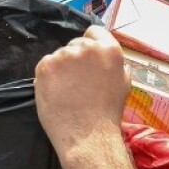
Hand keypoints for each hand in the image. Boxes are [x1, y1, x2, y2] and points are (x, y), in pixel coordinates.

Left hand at [34, 26, 129, 158]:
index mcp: (109, 49)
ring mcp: (63, 55)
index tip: (89, 61)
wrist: (87, 136)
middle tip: (78, 81)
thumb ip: (114, 63)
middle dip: (77, 58)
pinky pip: (46, 65)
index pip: (95, 32)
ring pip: (60, 55)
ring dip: (62, 68)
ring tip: (67, 90)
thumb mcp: (123, 82)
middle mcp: (86, 47)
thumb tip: (104, 55)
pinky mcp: (45, 66)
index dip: (92, 45)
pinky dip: (49, 76)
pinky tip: (56, 92)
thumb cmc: (108, 113)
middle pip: (76, 43)